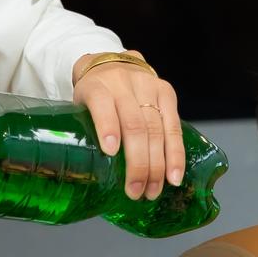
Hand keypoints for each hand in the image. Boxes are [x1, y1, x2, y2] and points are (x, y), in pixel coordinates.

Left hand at [76, 61, 183, 199]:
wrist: (112, 64)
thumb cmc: (94, 95)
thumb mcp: (82, 106)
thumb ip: (85, 131)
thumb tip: (88, 178)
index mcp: (96, 86)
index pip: (102, 105)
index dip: (107, 127)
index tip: (110, 152)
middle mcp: (123, 83)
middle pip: (134, 125)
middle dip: (137, 163)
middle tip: (135, 192)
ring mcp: (148, 86)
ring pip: (156, 129)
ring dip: (157, 165)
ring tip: (153, 191)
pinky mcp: (167, 92)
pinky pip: (175, 126)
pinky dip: (175, 154)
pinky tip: (174, 175)